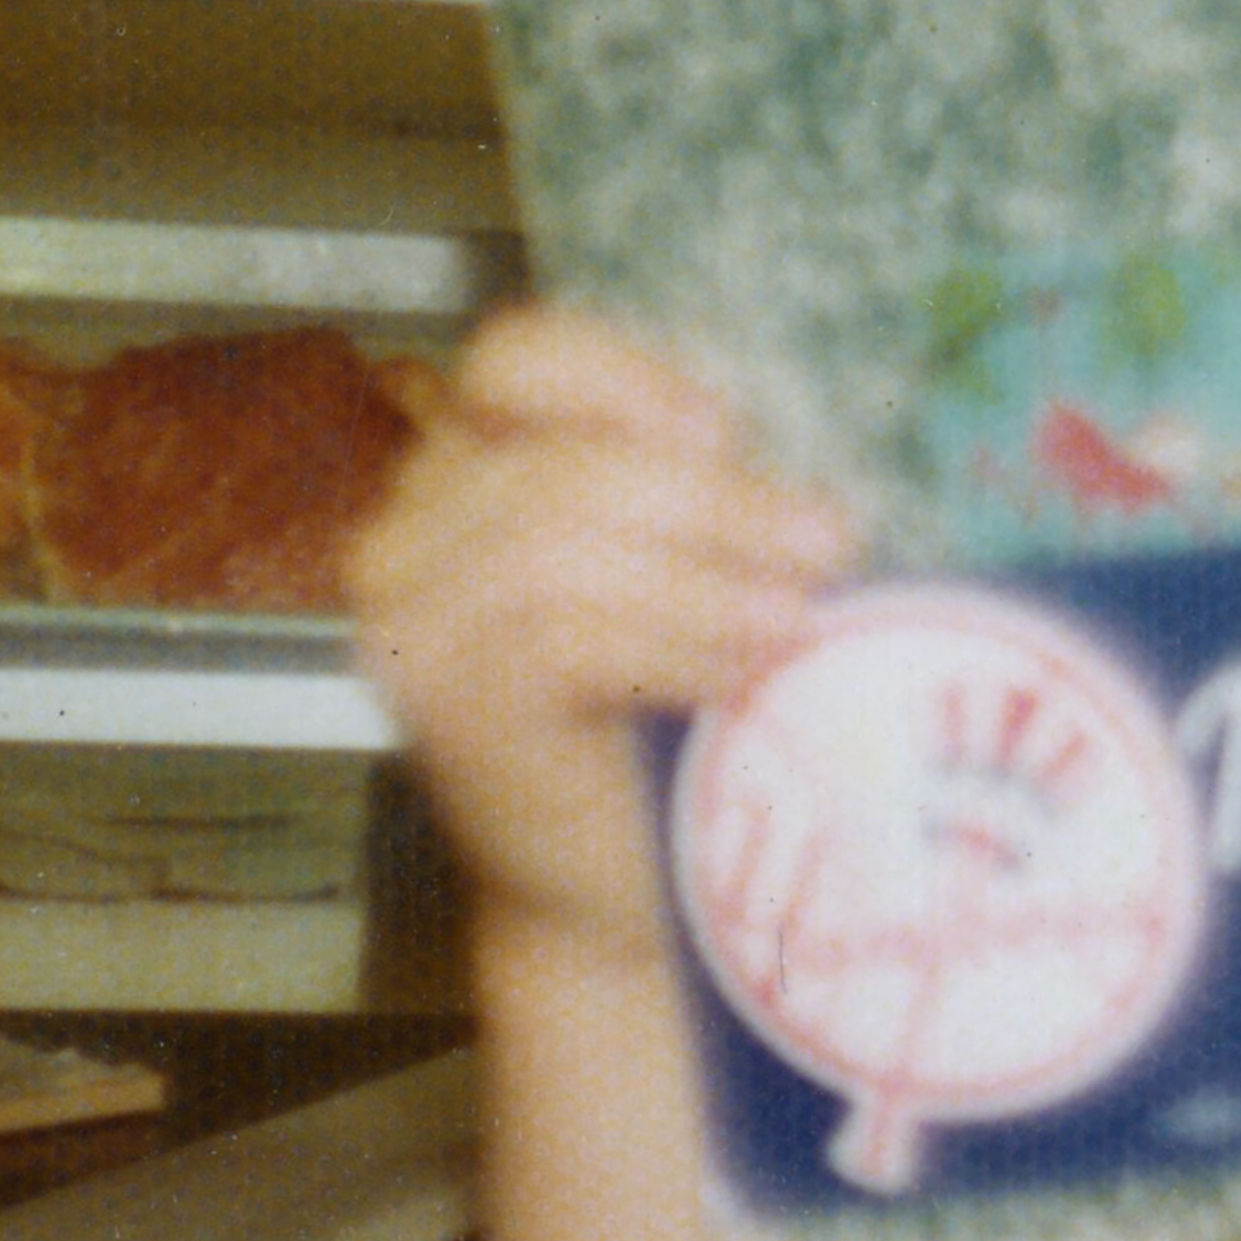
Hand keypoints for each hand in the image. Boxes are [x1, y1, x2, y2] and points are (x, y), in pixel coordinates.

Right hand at [349, 310, 859, 970]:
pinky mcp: (436, 700)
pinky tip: (741, 670)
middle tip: (831, 542)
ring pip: (559, 548)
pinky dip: (669, 643)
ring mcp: (409, 618)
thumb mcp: (692, 568)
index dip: (622, 376)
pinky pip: (557, 636)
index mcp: (473, 465)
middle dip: (715, 502)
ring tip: (800, 615)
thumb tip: (817, 453)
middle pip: (561, 464)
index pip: (516, 358)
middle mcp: (412, 529)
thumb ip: (707, 491)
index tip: (726, 427)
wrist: (618, 881)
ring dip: (704, 577)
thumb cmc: (672, 709)